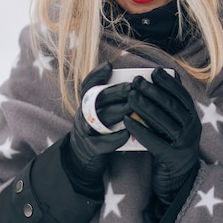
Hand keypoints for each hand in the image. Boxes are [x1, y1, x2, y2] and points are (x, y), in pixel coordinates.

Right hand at [65, 62, 129, 193]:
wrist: (83, 157)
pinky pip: (100, 142)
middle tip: (132, 87)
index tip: (110, 65)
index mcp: (87, 104)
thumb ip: (113, 99)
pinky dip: (113, 138)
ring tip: (133, 108)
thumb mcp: (101, 111)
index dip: (97, 74)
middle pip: (96, 99)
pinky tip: (126, 133)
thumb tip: (138, 84)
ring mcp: (85, 131)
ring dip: (117, 112)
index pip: (87, 85)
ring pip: (99, 119)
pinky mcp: (90, 148)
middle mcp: (83, 114)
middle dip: (115, 92)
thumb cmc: (100, 130)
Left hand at [124, 68, 200, 205]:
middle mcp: (192, 129)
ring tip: (130, 96)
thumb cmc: (172, 149)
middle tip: (136, 81)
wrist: (179, 182)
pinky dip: (140, 129)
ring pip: (163, 121)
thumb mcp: (176, 127)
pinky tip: (126, 121)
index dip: (168, 83)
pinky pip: (154, 141)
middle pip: (171, 106)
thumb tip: (160, 84)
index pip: (182, 96)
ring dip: (145, 106)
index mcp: (193, 119)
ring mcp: (184, 144)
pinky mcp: (172, 157)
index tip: (154, 71)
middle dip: (153, 91)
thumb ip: (170, 110)